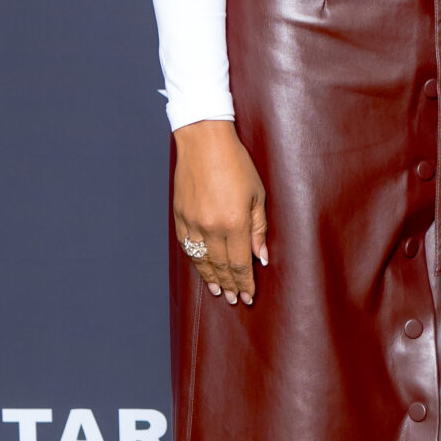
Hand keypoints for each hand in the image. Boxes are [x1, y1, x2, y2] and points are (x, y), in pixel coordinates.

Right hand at [173, 120, 267, 302]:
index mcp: (234, 222)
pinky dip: (196, 261)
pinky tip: (202, 268)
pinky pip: (187, 247)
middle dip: (229, 285)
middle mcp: (211, 227)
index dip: (244, 283)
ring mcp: (192, 222)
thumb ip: (259, 228)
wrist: (204, 141)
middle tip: (233, 299)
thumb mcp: (257, 194)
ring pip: (202, 260)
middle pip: (220, 267)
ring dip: (211, 278)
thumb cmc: (236, 163)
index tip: (248, 296)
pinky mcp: (179, 216)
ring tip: (218, 291)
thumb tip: (261, 257)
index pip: (240, 264)